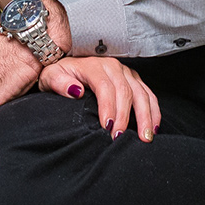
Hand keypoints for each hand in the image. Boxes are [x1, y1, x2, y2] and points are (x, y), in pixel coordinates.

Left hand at [41, 56, 161, 141]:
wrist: (68, 66)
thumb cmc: (59, 74)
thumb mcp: (51, 76)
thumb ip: (59, 82)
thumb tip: (75, 91)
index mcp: (93, 66)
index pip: (105, 86)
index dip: (108, 107)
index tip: (107, 127)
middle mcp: (113, 67)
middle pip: (126, 91)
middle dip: (126, 117)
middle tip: (120, 138)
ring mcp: (126, 72)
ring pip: (141, 93)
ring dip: (145, 116)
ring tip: (144, 138)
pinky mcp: (134, 79)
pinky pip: (148, 94)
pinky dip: (153, 111)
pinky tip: (153, 127)